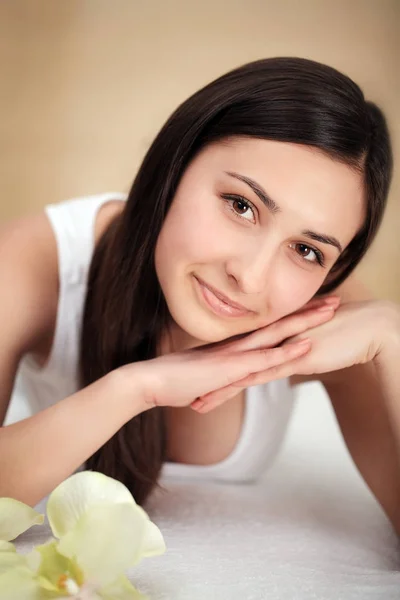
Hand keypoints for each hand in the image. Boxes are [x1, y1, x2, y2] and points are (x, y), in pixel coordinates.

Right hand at [117, 295, 339, 411]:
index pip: (267, 329)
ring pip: (276, 335)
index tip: (311, 308)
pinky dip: (285, 352)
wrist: (147, 381)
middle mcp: (236, 346)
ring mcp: (233, 355)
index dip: (291, 318)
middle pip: (278, 324)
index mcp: (231, 347)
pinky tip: (304, 346)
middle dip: (307, 313)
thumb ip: (214, 377)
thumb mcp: (200, 379)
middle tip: (333, 299)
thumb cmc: (169, 381)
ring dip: (304, 324)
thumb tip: (217, 384)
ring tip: (330, 311)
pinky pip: (262, 359)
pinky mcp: (229, 368)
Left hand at [195, 299, 399, 413]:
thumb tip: (291, 366)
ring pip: (241, 373)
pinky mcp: (292, 358)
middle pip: (234, 365)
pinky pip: (262, 374)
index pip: (242, 359)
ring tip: (196, 404)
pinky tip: (224, 395)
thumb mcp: (314, 350)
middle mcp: (272, 344)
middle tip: (186, 393)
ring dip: (219, 390)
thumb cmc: (344, 337)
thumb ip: (299, 357)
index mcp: (275, 342)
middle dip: (210, 381)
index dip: (221, 371)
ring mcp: (280, 350)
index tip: (202, 384)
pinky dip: (241, 385)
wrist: (367, 326)